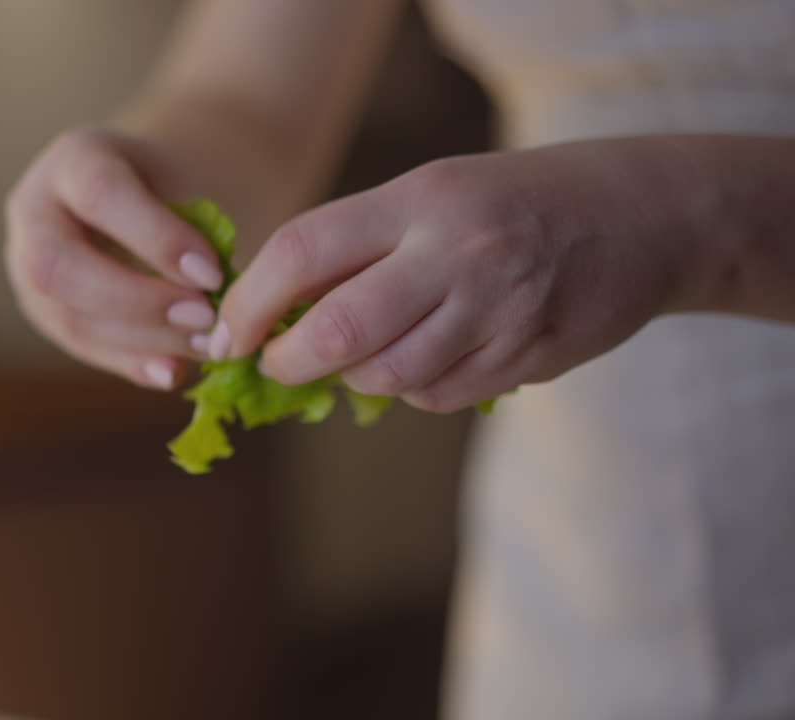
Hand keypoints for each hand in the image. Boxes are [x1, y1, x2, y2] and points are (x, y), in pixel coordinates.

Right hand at [4, 127, 227, 388]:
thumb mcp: (186, 181)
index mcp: (74, 158)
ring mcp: (25, 265)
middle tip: (204, 318)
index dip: (156, 239)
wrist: (143, 193)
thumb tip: (214, 299)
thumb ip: (197, 229)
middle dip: (138, 301)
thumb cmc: (171, 185)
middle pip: (59, 266)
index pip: (102, 195)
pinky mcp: (42, 310)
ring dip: (143, 341)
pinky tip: (174, 372)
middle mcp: (33, 210)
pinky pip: (80, 347)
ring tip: (203, 347)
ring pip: (68, 317)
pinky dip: (131, 364)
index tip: (212, 273)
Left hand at [212, 139, 700, 411]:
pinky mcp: (525, 357)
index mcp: (419, 201)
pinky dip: (411, 389)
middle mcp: (456, 254)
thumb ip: (357, 246)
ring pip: (387, 376)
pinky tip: (427, 357)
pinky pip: (436, 396)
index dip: (250, 300)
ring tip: (359, 355)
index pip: (305, 250)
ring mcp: (496, 311)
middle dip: (289, 360)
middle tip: (275, 364)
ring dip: (354, 377)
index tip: (228, 332)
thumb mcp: (429, 195)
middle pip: (339, 330)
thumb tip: (270, 315)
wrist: (638, 218)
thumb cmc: (506, 203)